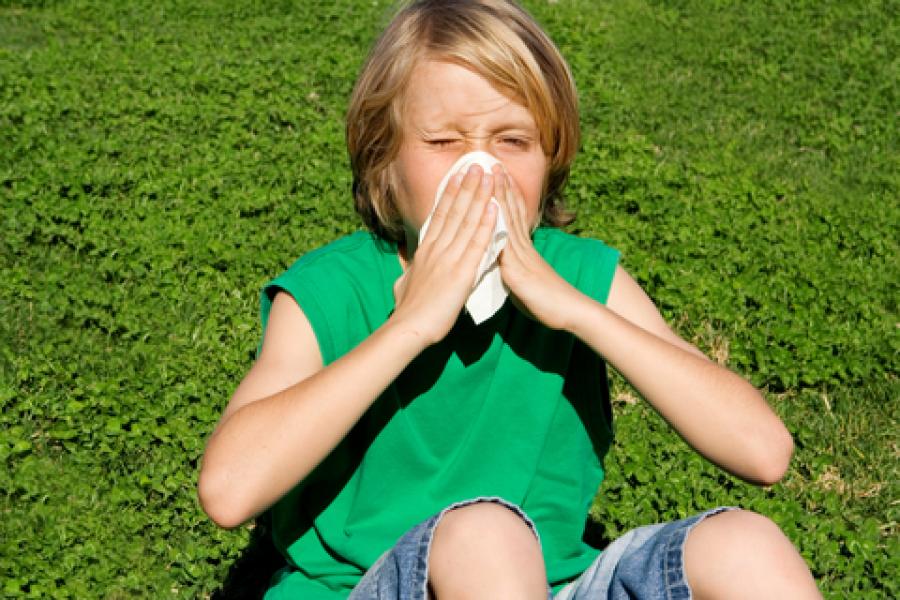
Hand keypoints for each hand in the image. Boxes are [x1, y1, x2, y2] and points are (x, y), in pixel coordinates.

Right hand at [391, 166, 497, 344]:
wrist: (409, 327)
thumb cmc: (407, 311)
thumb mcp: (404, 284)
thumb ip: (408, 273)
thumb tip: (404, 269)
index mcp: (424, 251)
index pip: (440, 215)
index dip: (450, 194)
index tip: (458, 176)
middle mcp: (436, 248)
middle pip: (454, 211)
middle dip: (467, 186)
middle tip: (477, 165)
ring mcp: (448, 258)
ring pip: (466, 221)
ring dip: (479, 197)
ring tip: (488, 176)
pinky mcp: (461, 271)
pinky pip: (477, 243)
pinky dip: (486, 224)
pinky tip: (495, 208)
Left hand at [494, 169, 582, 330]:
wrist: (569, 313)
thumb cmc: (545, 301)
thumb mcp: (524, 278)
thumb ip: (512, 266)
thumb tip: (498, 261)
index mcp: (522, 249)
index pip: (512, 214)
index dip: (504, 193)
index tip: (494, 173)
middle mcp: (522, 247)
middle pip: (510, 210)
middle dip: (500, 185)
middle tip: (490, 161)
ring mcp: (521, 256)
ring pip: (507, 220)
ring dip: (500, 196)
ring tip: (492, 174)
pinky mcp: (518, 271)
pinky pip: (505, 245)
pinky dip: (498, 226)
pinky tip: (491, 211)